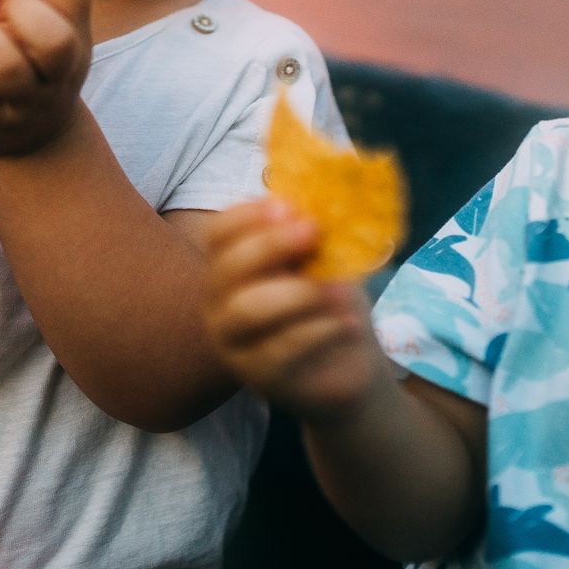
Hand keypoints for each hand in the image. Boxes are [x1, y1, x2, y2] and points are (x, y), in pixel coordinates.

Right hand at [203, 198, 385, 423]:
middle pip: (227, 269)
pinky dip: (320, 330)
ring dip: (299, 292)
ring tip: (341, 289)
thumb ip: (315, 233)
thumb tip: (327, 193)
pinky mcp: (259, 376)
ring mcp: (235, 343)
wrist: (347, 364)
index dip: (248, 216)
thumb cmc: (328, 301)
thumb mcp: (324, 260)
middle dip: (270, 245)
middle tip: (314, 231)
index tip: (288, 205)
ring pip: (249, 310)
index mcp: (231, 267)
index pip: (219, 233)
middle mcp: (220, 303)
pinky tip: (350, 322)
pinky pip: (281, 349)